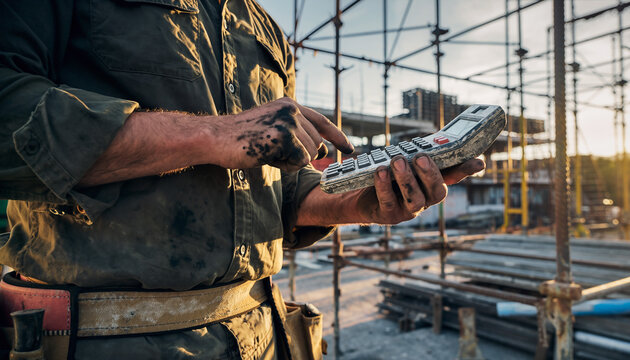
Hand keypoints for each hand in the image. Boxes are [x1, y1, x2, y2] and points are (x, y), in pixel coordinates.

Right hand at [216, 97, 353, 171]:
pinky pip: (300, 162)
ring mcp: (289, 122)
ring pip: (310, 154)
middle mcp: (293, 110)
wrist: (215, 138)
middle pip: (317, 144)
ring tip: (268, 153)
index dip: (339, 137)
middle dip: (301, 156)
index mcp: (290, 104)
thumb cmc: (240, 138)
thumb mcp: (272, 128)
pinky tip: (268, 158)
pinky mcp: (285, 136)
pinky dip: (286, 167)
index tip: (349, 149)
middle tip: (273, 154)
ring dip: (292, 162)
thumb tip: (322, 150)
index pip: (323, 121)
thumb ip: (296, 133)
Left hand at [352, 155, 484, 224]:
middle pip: (437, 192)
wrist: (362, 198)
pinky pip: (388, 201)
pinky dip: (383, 186)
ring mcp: (408, 210)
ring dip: (407, 179)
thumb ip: (416, 154)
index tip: (479, 161)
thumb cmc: (387, 176)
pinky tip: (379, 172)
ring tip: (397, 161)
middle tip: (420, 156)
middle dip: (431, 173)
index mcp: (432, 184)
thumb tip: (430, 138)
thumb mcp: (402, 163)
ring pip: (415, 199)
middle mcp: (425, 199)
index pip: (453, 177)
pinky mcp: (388, 215)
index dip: (466, 170)